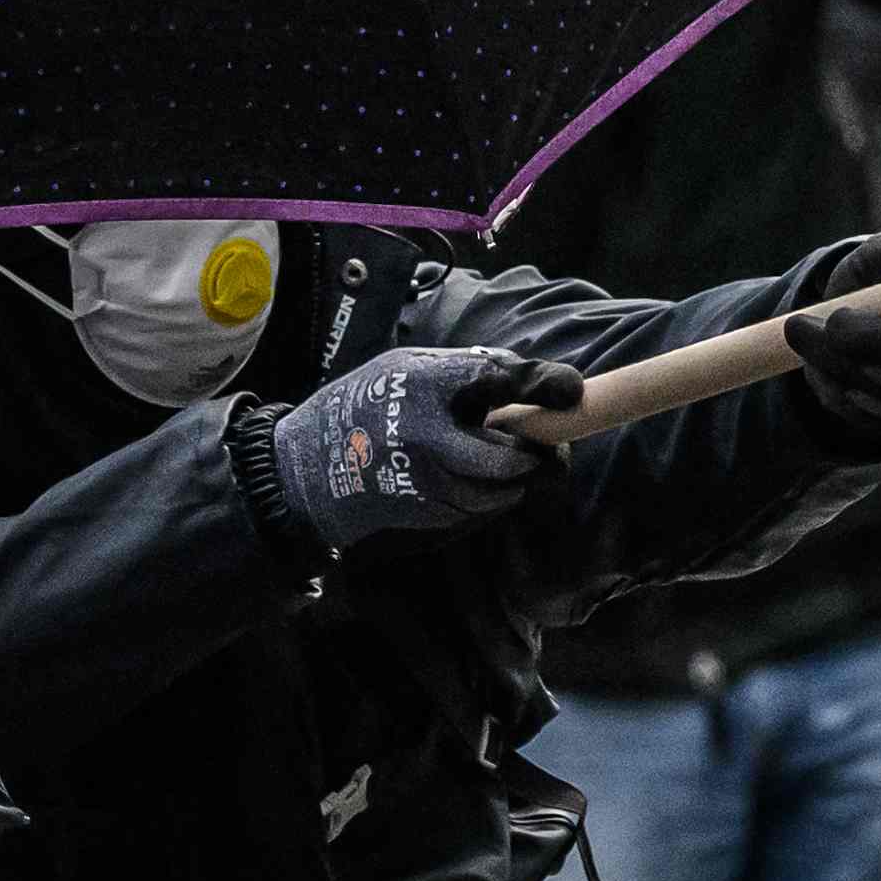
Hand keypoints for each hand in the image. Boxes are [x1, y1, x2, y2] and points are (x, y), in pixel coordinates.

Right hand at [256, 346, 560, 546]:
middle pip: (510, 457)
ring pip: (501, 490)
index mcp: (423, 385)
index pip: (496, 378)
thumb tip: (530, 382)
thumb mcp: (403, 369)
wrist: (307, 468)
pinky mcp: (424, 510)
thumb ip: (463, 373)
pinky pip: (478, 508)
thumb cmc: (360, 408)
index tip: (573, 390)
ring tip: (517, 463)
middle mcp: (427, 435)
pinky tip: (477, 481)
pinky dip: (490, 497)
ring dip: (517, 480)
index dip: (539, 384)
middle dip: (539, 455)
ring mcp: (426, 479)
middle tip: (551, 448)